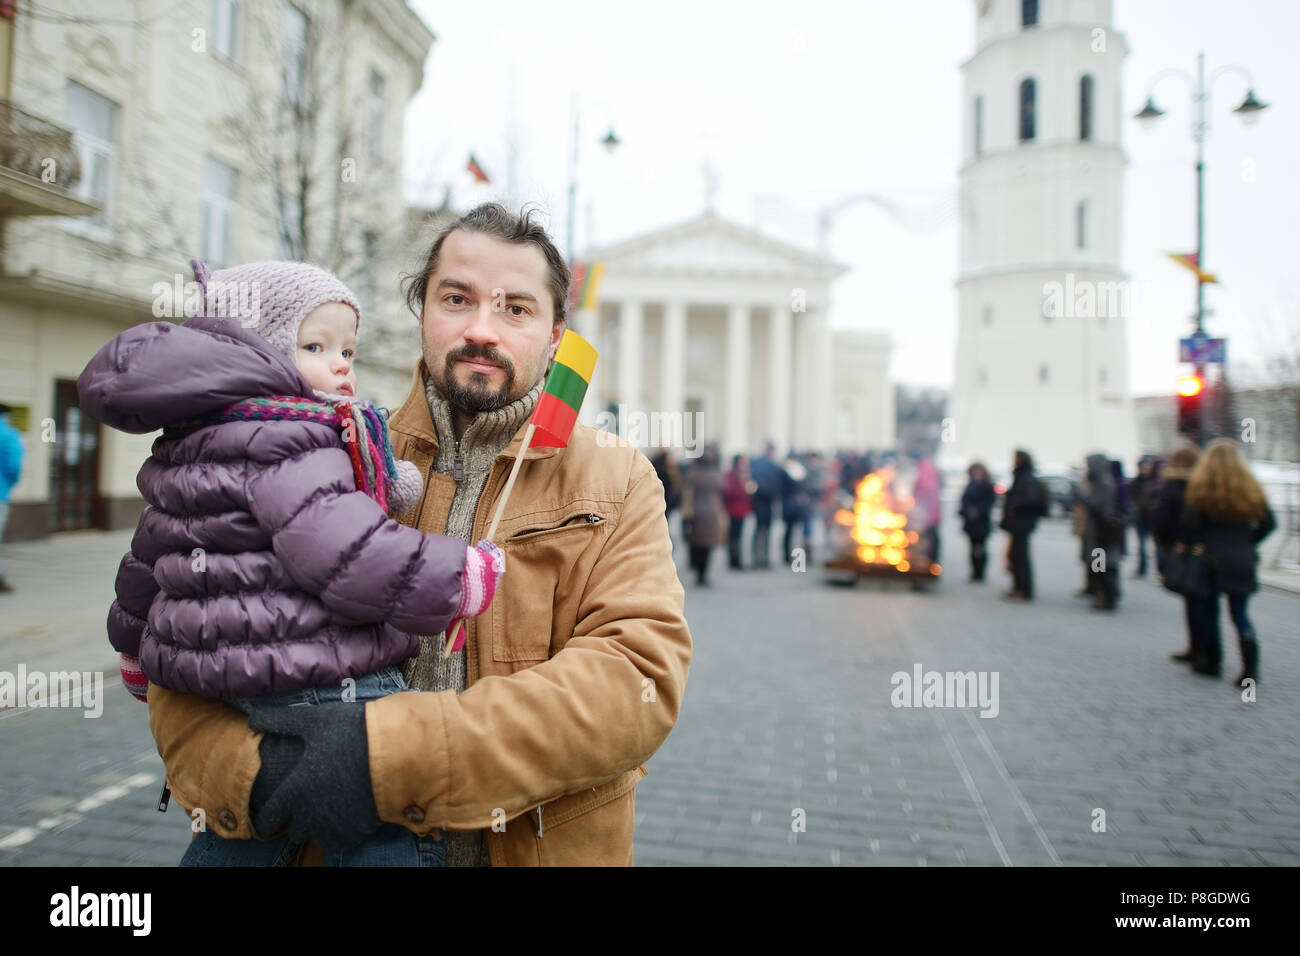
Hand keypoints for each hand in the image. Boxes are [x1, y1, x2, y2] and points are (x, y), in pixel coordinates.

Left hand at [246, 702, 381, 851]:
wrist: (398, 752)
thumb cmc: (352, 732)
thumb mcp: (314, 721)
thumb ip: (281, 722)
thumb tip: (251, 718)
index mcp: (295, 790)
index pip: (270, 817)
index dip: (269, 816)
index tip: (274, 813)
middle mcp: (311, 814)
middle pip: (295, 831)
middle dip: (299, 820)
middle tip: (310, 802)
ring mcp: (336, 826)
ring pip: (319, 837)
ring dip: (321, 827)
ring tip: (332, 807)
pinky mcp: (358, 832)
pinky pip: (342, 840)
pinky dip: (342, 831)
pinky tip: (349, 813)